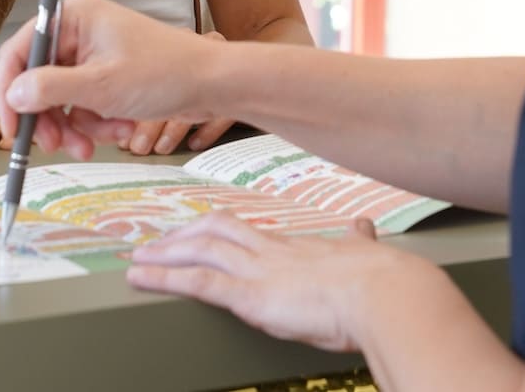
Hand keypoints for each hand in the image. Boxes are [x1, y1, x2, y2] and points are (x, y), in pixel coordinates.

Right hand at [0, 0, 224, 158]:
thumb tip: (13, 95)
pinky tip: (121, 130)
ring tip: (100, 141)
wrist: (214, 84)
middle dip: (50, 117)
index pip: (21, 51)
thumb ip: (50, 89)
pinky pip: (85, 104)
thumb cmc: (164, 72)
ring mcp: (94, 53)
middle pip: (39, 79)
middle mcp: (79, 30)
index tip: (13, 129)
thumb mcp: (100, 86)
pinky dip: (97, 123)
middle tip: (57, 146)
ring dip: (78, 126)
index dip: (11, 92)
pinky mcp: (108, 74)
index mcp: (73, 17)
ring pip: (62, 98)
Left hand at [127, 213, 431, 352]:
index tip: (195, 230)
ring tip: (136, 261)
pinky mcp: (253, 296)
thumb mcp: (367, 254)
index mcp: (297, 246)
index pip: (245, 230)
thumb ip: (358, 241)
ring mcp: (260, 271)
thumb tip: (363, 227)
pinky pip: (199, 282)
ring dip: (163, 255)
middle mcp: (273, 252)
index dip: (215, 229)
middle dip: (181, 236)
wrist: (388, 294)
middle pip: (215, 230)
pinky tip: (141, 279)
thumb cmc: (385, 282)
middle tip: (154, 244)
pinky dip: (165, 279)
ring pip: (200, 250)